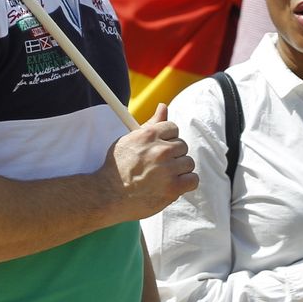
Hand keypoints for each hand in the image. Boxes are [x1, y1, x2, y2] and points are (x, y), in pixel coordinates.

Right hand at [106, 105, 197, 221]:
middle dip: (173, 154)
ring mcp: (168, 169)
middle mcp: (161, 150)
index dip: (168, 138)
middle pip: (183, 145)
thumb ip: (150, 124)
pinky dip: (185, 183)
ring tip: (165, 176)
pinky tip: (173, 185)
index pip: (174, 128)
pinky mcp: (173, 188)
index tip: (160, 148)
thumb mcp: (129, 139)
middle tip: (160, 164)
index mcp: (149, 135)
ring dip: (179, 170)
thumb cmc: (117, 167)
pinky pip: (193, 180)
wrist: (109, 195)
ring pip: (189, 162)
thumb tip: (163, 106)